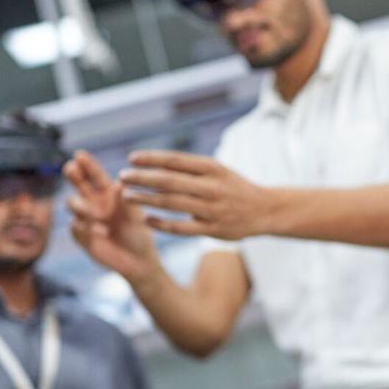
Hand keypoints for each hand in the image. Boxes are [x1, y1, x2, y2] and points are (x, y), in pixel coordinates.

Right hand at [65, 151, 161, 283]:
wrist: (138, 261)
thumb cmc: (139, 233)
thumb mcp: (135, 216)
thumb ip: (126, 201)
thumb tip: (121, 183)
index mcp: (108, 193)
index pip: (95, 175)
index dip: (87, 165)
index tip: (79, 154)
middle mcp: (94, 203)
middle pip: (78, 185)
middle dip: (73, 175)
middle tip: (71, 168)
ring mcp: (86, 219)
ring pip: (73, 204)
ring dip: (82, 206)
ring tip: (99, 216)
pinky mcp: (82, 236)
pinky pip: (76, 227)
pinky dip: (85, 228)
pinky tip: (99, 232)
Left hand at [119, 150, 275, 240]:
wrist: (265, 210)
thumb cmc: (233, 187)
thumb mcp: (217, 170)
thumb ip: (190, 168)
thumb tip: (153, 162)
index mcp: (213, 168)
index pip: (176, 160)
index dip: (152, 158)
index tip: (131, 158)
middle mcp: (212, 187)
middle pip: (170, 181)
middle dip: (143, 178)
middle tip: (123, 176)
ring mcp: (213, 210)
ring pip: (172, 203)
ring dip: (146, 199)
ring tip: (128, 196)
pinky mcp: (213, 230)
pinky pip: (182, 228)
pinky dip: (163, 224)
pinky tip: (147, 220)